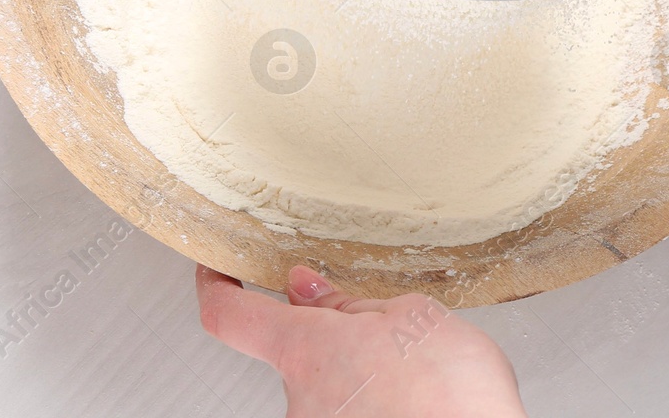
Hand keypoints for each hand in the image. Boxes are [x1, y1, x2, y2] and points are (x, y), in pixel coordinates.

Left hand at [197, 264, 528, 417]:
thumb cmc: (454, 397)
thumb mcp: (410, 316)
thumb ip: (348, 303)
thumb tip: (308, 290)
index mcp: (304, 353)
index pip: (227, 316)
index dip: (214, 284)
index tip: (217, 266)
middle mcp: (299, 402)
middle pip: (295, 351)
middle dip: (337, 334)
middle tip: (392, 332)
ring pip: (330, 384)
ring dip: (366, 371)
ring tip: (421, 373)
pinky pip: (353, 412)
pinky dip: (381, 401)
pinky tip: (420, 399)